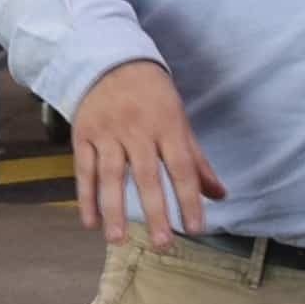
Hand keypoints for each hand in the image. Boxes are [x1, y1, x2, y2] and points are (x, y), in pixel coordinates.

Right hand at [70, 63, 223, 246]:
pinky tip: (90, 223)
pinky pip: (84, 169)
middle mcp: (137, 129)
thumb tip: (220, 195)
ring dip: (113, 208)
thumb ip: (196, 161)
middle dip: (155, 211)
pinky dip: (85, 196)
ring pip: (111, 175)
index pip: (182, 167)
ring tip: (117, 240)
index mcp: (167, 125)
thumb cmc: (152, 96)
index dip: (189, 199)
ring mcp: (108, 131)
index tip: (196, 229)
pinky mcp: (83, 134)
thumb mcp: (179, 120)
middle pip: (146, 175)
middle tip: (162, 244)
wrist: (110, 60)